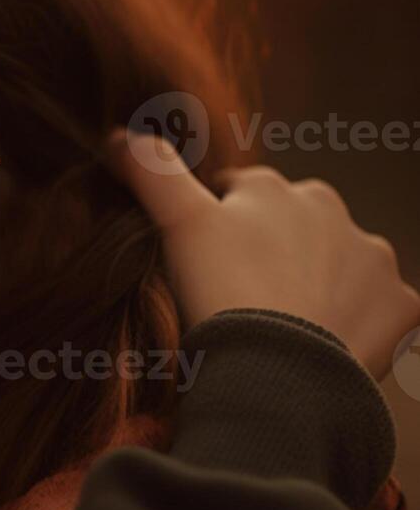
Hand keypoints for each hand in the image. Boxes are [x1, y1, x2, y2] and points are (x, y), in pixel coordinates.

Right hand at [110, 130, 419, 378]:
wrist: (278, 374)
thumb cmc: (222, 291)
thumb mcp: (177, 223)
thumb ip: (152, 172)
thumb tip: (118, 136)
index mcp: (277, 189)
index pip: (240, 192)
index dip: (216, 223)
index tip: (202, 259)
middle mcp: (335, 213)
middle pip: (295, 226)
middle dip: (274, 250)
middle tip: (241, 293)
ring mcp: (374, 262)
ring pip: (342, 265)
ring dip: (320, 284)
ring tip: (285, 323)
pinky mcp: (402, 309)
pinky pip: (384, 308)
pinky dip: (361, 321)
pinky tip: (329, 341)